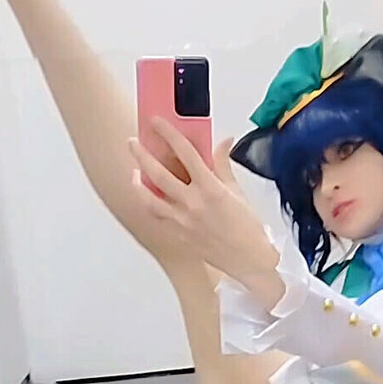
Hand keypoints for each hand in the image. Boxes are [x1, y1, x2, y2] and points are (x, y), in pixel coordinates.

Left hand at [127, 119, 275, 282]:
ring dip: (137, 183)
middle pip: (158, 174)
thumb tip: (223, 142)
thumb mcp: (237, 191)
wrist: (249, 260)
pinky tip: (148, 197)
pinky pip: (157, 217)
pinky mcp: (178, 235)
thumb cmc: (248, 228)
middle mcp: (193, 204)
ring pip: (149, 199)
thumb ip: (223, 164)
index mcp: (210, 188)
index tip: (157, 123)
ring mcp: (182, 221)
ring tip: (134, 172)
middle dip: (141, 154)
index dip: (168, 134)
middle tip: (133, 143)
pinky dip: (150, 205)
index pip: (185, 153)